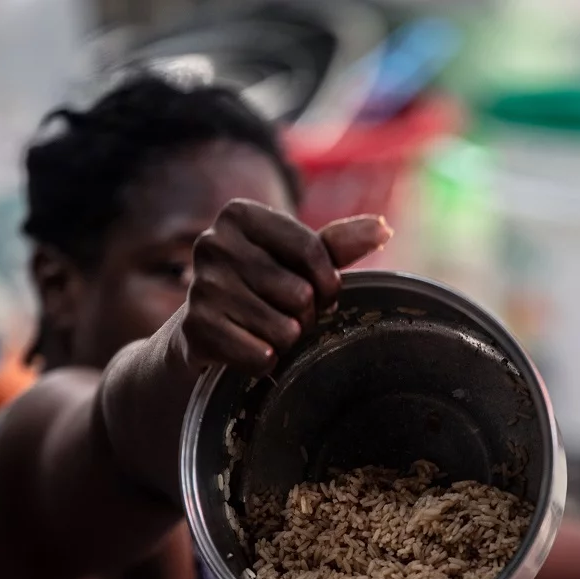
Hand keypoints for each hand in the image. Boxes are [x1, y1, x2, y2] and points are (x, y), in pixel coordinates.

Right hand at [177, 200, 389, 374]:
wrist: (204, 331)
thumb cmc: (261, 288)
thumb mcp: (298, 260)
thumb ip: (338, 244)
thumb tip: (384, 227)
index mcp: (239, 215)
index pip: (313, 250)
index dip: (327, 283)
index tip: (320, 293)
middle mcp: (213, 243)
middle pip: (300, 293)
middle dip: (305, 315)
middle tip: (284, 315)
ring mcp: (200, 287)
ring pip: (284, 330)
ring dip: (285, 340)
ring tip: (263, 330)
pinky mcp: (195, 329)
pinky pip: (261, 356)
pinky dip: (265, 362)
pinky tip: (247, 349)